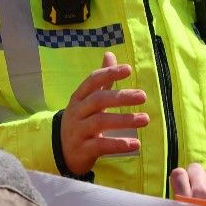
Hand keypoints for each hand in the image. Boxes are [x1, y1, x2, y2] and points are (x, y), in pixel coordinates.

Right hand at [60, 51, 148, 176]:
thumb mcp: (88, 100)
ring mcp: (78, 131)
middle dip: (121, 97)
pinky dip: (119, 145)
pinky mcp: (82, 150)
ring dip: (124, 120)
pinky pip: (101, 145)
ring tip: (145, 119)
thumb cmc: (80, 121)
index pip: (92, 81)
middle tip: (143, 96)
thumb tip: (110, 54)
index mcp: (79, 98)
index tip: (128, 69)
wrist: (60, 151)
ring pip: (100, 122)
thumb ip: (102, 81)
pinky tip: (135, 144)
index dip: (109, 73)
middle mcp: (77, 112)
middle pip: (98, 100)